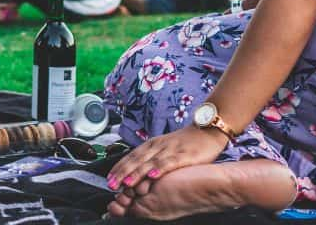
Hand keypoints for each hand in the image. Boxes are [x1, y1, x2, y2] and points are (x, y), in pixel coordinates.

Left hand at [107, 125, 227, 191]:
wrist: (207, 130)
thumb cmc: (185, 143)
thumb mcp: (164, 148)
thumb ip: (151, 159)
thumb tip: (134, 173)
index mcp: (152, 145)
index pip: (131, 156)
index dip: (119, 168)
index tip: (108, 179)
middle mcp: (158, 146)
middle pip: (136, 160)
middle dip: (122, 173)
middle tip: (111, 185)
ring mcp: (170, 150)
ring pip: (149, 162)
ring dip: (136, 173)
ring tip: (126, 184)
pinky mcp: (184, 155)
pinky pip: (170, 162)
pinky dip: (159, 169)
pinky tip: (152, 176)